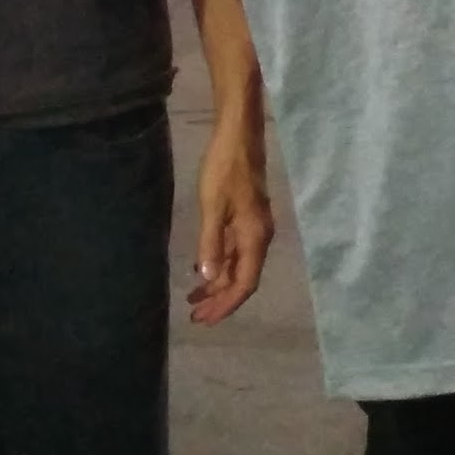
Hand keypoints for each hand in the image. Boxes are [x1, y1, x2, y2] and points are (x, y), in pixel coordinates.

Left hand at [188, 115, 271, 324]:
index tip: (205, 319)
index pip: (244, 284)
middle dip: (220, 299)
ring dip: (217, 283)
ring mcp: (255, 227)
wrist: (238, 135)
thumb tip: (208, 279)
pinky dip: (220, 264)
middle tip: (194, 315)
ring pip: (238, 266)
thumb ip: (211, 244)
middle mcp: (260, 237)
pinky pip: (235, 251)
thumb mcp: (212, 207)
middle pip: (243, 279)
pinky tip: (202, 268)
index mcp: (255, 238)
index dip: (226, 304)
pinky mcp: (247, 217)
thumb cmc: (224, 169)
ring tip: (194, 298)